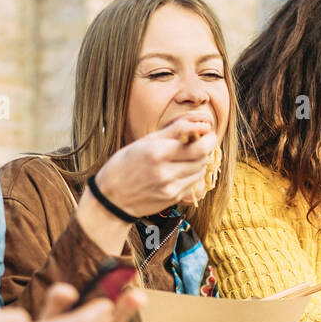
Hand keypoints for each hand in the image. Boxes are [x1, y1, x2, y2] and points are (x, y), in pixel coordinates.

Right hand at [88, 117, 217, 220]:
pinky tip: (182, 168)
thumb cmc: (125, 164)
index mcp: (156, 153)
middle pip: (203, 157)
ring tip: (190, 154)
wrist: (112, 198)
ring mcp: (171, 188)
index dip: (208, 136)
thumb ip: (173, 131)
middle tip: (203, 140)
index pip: (198, 145)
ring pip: (201, 170)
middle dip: (207, 146)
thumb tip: (198, 122)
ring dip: (201, 160)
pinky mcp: (173, 198)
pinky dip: (193, 173)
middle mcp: (165, 172)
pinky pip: (193, 182)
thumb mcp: (144, 142)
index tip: (206, 130)